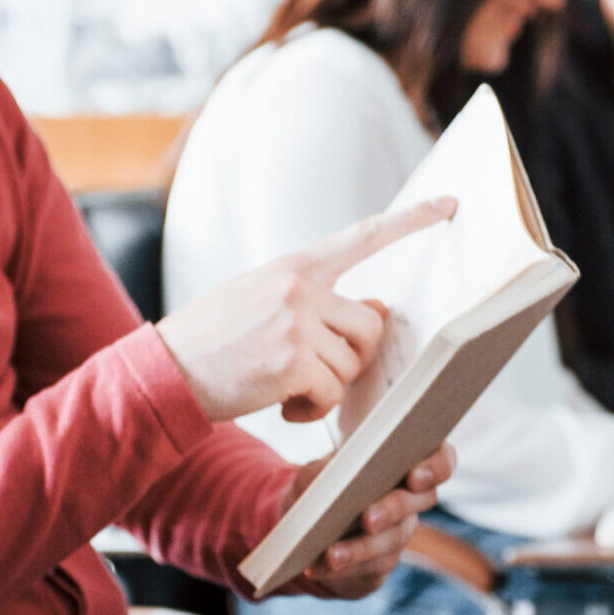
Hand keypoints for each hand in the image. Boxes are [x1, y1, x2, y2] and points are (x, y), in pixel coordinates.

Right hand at [156, 197, 456, 422]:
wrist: (164, 371)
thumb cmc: (214, 341)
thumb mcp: (262, 304)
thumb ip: (316, 301)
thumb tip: (375, 308)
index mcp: (294, 266)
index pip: (362, 236)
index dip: (410, 220)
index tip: (449, 205)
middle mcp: (299, 287)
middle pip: (370, 322)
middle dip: (354, 356)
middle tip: (318, 373)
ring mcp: (296, 323)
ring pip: (352, 362)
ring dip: (327, 386)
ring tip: (287, 389)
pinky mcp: (292, 362)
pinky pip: (331, 392)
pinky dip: (312, 408)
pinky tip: (282, 407)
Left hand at [288, 444, 454, 597]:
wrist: (314, 525)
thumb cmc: (324, 484)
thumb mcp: (317, 472)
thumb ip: (325, 471)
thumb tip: (328, 483)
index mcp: (406, 464)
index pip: (441, 461)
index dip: (435, 468)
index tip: (415, 476)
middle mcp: (412, 499)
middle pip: (420, 501)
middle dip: (393, 509)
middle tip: (369, 519)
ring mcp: (400, 532)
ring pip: (392, 541)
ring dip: (361, 549)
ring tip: (332, 555)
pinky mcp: (382, 563)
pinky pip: (370, 568)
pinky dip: (342, 569)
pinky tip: (319, 567)